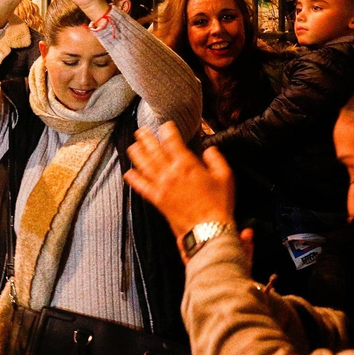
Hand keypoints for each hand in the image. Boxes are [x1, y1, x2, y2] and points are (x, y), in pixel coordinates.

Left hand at [123, 122, 236, 247]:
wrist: (208, 229)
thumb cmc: (219, 203)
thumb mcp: (225, 177)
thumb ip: (216, 160)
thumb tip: (209, 149)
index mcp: (188, 165)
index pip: (173, 142)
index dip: (167, 131)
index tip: (165, 125)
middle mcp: (171, 173)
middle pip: (154, 151)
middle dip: (146, 139)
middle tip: (141, 131)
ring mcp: (162, 187)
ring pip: (145, 166)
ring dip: (137, 154)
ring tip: (132, 145)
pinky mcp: (157, 200)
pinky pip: (141, 187)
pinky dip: (134, 179)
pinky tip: (128, 173)